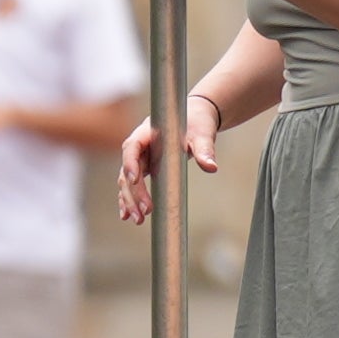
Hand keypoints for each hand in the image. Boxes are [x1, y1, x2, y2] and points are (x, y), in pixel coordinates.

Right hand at [114, 87, 221, 223]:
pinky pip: (132, 185)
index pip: (132, 147)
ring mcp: (140, 158)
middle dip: (133, 193)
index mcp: (147, 132)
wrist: (196, 117)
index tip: (135, 180)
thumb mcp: (202, 133)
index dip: (130, 163)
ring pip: (127, 181)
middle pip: (127, 170)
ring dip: (130, 200)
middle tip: (144, 212)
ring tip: (138, 220)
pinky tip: (127, 216)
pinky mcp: (145, 167)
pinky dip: (129, 199)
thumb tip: (211, 167)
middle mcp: (139, 146)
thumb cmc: (197, 121)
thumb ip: (204, 148)